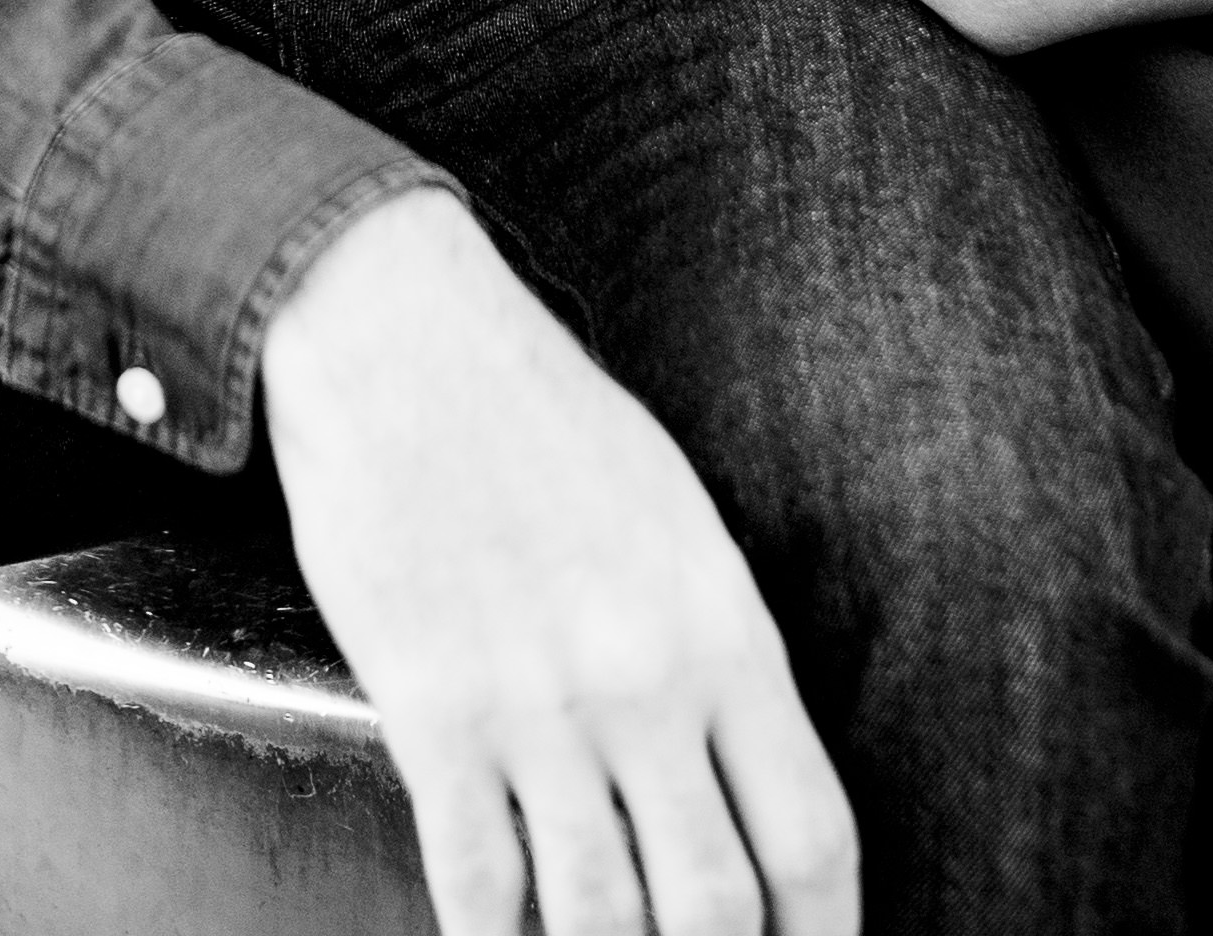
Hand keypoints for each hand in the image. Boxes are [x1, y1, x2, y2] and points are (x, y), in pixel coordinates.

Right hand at [262, 188, 859, 935]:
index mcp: (725, 632)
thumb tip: (734, 777)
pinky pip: (476, 877)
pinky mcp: (433, 707)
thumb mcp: (676, 523)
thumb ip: (713, 653)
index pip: (811, 839)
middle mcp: (646, 683)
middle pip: (716, 909)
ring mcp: (538, 704)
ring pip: (599, 916)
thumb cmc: (539, 419)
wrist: (401, 334)